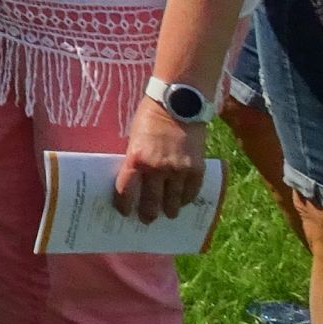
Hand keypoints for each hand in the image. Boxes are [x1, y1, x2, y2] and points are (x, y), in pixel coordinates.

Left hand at [114, 97, 207, 221]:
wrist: (178, 103)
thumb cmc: (150, 117)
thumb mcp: (135, 137)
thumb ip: (135, 158)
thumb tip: (134, 179)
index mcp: (136, 158)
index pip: (126, 190)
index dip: (125, 205)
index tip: (124, 212)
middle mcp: (157, 168)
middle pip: (152, 201)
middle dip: (148, 214)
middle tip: (147, 220)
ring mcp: (179, 170)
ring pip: (174, 201)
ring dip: (170, 210)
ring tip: (168, 214)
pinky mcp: (197, 168)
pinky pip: (192, 192)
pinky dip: (187, 199)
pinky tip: (184, 201)